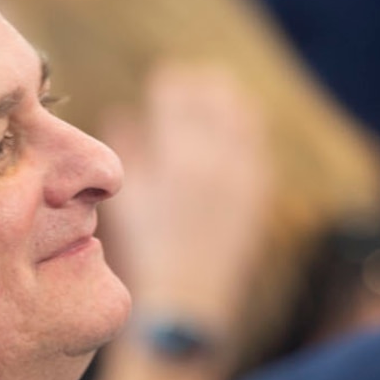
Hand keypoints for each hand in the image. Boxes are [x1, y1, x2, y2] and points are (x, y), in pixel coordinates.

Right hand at [100, 64, 271, 338]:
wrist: (187, 299)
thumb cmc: (146, 251)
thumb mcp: (126, 198)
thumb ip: (128, 151)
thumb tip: (122, 113)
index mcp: (175, 158)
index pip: (177, 99)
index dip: (170, 86)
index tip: (165, 80)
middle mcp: (213, 162)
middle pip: (212, 103)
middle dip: (201, 89)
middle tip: (193, 83)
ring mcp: (240, 178)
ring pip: (241, 121)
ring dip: (229, 105)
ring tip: (219, 96)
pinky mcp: (255, 196)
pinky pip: (257, 149)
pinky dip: (248, 132)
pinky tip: (240, 128)